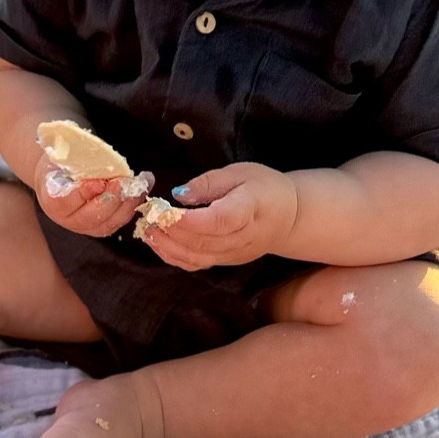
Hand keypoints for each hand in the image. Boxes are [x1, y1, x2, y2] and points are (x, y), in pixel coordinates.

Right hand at [35, 152, 151, 238]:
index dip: (83, 193)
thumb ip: (75, 158)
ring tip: (142, 182)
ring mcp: (84, 227)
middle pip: (92, 216)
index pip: (65, 202)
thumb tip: (98, 154)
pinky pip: (119, 221)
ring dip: (128, 202)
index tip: (99, 182)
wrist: (60, 176)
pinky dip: (132, 205)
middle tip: (125, 180)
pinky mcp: (100, 228)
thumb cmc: (61, 162)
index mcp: (52, 201)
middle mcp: (67, 219)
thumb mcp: (62, 156)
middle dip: (112, 198)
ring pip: (110, 222)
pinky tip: (142, 189)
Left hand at [137, 162, 299, 269]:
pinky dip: (175, 257)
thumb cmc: (264, 188)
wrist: (289, 216)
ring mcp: (234, 254)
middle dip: (170, 232)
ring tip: (148, 231)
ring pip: (197, 257)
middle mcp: (243, 237)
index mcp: (250, 209)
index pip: (216, 221)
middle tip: (148, 217)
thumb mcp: (240, 172)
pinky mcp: (226, 261)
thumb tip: (179, 194)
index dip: (187, 220)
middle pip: (202, 242)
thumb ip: (209, 182)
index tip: (163, 209)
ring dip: (168, 246)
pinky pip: (197, 264)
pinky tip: (159, 244)